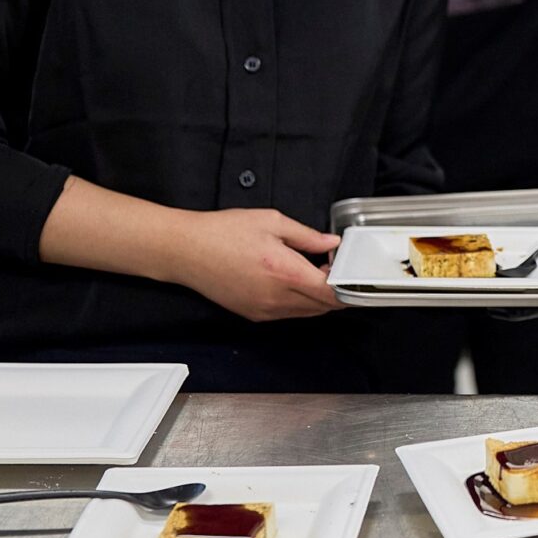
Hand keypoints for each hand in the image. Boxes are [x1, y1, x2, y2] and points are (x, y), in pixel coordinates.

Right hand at [166, 210, 341, 321]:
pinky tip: (291, 281)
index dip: (347, 285)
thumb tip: (331, 243)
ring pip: (307, 313)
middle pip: (323, 307)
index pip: (332, 293)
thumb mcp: (271, 221)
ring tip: (311, 271)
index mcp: (285, 272)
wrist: (186, 251)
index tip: (351, 272)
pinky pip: (288, 314)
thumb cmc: (223, 232)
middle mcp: (277, 298)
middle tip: (333, 267)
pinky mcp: (253, 315)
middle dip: (335, 291)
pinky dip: (298, 302)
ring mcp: (265, 311)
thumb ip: (307, 236)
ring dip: (317, 297)